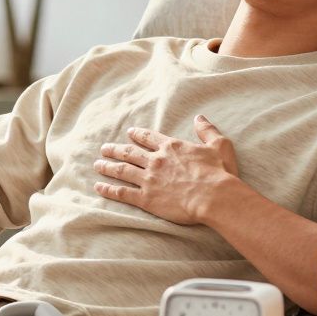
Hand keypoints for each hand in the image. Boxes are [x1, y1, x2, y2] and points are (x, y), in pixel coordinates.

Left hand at [92, 116, 244, 225]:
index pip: (149, 137)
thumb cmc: (219, 173)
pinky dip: (109, 189)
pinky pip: (122, 192)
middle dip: (114, 149)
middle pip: (129, 152)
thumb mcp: (219, 146)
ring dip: (107, 166)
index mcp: (172, 147)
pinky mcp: (146, 198)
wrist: (214, 197)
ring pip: (122, 170)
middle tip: (104, 148)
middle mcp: (156, 160)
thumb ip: (207, 131)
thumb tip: (200, 117)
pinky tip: (99, 187)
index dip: (137, 135)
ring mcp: (149, 179)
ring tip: (97, 164)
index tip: (129, 133)